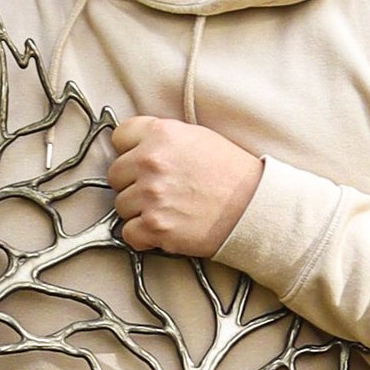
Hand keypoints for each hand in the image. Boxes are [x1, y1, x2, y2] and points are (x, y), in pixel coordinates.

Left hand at [107, 113, 264, 258]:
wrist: (254, 207)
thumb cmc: (230, 173)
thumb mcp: (197, 138)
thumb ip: (162, 139)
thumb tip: (136, 148)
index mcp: (161, 133)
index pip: (120, 137)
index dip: (130, 151)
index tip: (140, 162)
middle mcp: (151, 161)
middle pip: (115, 175)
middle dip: (132, 183)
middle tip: (159, 190)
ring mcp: (151, 194)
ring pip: (121, 206)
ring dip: (139, 210)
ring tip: (168, 209)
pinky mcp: (155, 225)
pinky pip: (128, 233)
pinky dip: (143, 236)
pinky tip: (165, 227)